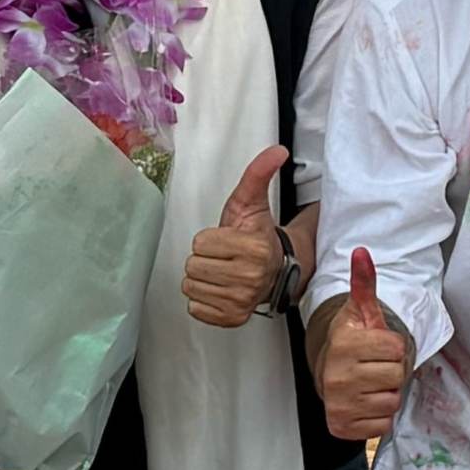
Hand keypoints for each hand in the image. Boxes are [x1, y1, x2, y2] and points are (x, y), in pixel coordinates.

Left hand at [182, 145, 291, 328]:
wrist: (273, 270)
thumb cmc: (256, 236)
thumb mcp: (252, 202)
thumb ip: (259, 174)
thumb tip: (278, 151)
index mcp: (253, 247)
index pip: (200, 243)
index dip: (209, 239)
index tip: (228, 240)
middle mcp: (250, 277)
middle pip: (193, 266)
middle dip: (204, 259)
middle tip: (224, 257)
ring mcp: (241, 300)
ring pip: (191, 286)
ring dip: (203, 279)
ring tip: (222, 272)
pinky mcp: (232, 318)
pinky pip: (195, 308)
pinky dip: (203, 300)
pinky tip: (220, 290)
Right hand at [311, 250, 413, 440]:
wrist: (329, 373)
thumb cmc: (352, 343)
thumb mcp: (361, 312)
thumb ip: (365, 283)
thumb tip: (362, 252)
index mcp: (344, 344)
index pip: (398, 348)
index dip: (393, 347)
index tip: (377, 346)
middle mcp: (337, 375)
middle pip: (397, 376)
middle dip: (392, 372)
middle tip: (375, 366)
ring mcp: (339, 403)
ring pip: (391, 401)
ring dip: (387, 394)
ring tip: (371, 384)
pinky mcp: (342, 426)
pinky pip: (383, 424)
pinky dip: (379, 416)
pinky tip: (366, 402)